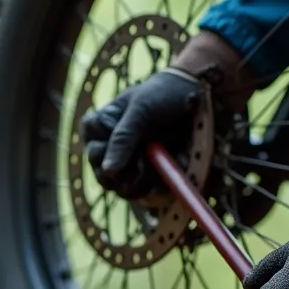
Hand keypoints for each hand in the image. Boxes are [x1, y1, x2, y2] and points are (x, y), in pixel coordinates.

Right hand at [80, 68, 203, 198]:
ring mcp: (129, 166)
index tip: (133, 140)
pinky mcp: (149, 177)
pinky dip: (161, 184)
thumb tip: (107, 171)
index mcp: (99, 129)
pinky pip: (148, 194)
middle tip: (146, 155)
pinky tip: (172, 165)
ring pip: (125, 190)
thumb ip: (122, 138)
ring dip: (145, 178)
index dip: (109, 153)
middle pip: (106, 178)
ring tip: (161, 156)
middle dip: (128, 171)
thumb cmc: (162, 95)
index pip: (93, 153)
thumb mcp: (141, 109)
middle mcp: (111, 151)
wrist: (195, 98)